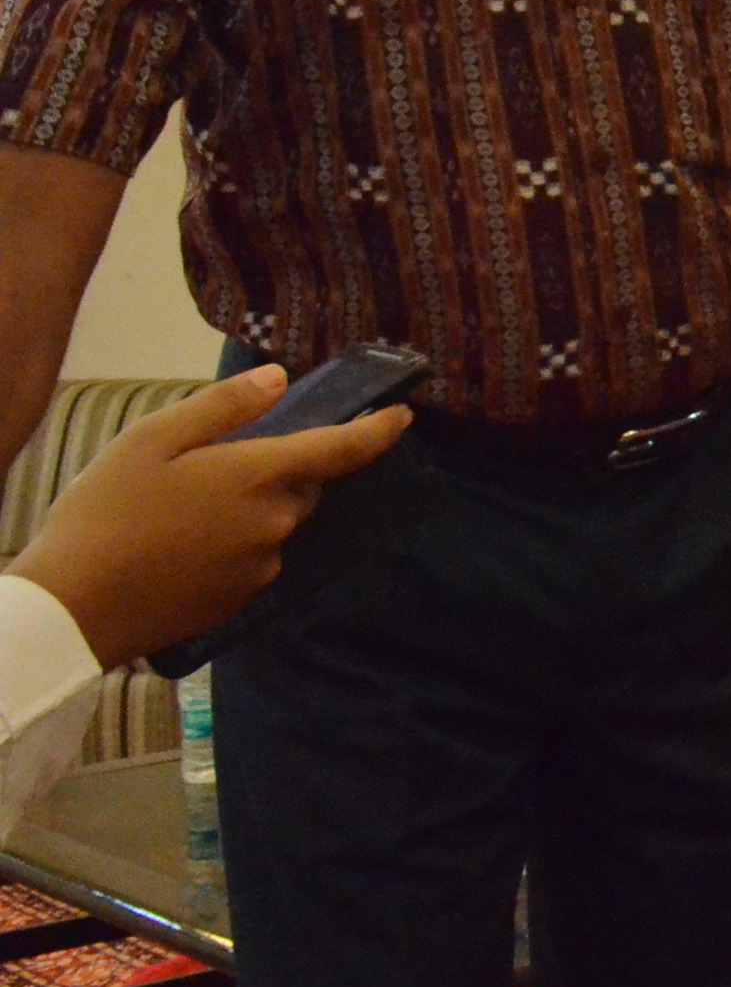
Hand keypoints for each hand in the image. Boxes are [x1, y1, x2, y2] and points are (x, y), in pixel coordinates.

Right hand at [10, 366, 407, 669]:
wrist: (72, 607)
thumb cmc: (106, 511)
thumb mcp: (153, 438)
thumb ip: (223, 407)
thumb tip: (278, 379)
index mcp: (260, 477)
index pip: (342, 449)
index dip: (378, 431)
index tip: (402, 416)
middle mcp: (276, 524)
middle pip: (300, 488)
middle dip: (274, 472)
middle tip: (207, 469)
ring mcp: (261, 568)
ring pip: (272, 525)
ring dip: (246, 512)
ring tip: (176, 513)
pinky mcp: (239, 602)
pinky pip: (251, 561)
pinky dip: (228, 547)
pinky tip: (177, 548)